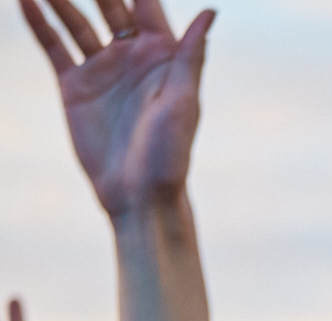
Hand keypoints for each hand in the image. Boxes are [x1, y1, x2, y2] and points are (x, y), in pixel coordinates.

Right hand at [20, 0, 216, 218]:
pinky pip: (53, 45)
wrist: (138, 193)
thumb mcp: (184, 100)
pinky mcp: (75, 84)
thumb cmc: (171, 153)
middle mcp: (132, 54)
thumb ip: (191, 54)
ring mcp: (102, 67)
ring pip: (75, 18)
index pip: (146, 1)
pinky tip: (25, 0)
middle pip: (107, 1)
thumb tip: (211, 12)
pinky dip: (39, 21)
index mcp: (163, 54)